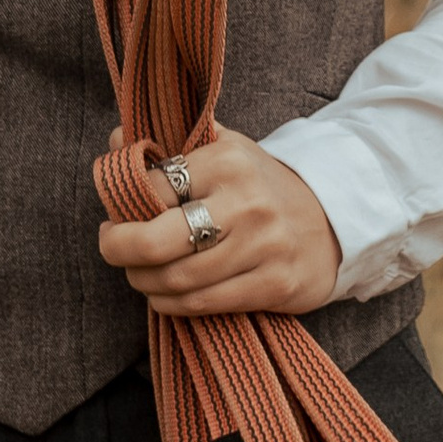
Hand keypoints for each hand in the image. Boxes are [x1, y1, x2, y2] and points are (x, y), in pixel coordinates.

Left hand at [95, 130, 341, 317]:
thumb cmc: (260, 186)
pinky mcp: (274, 285)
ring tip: (139, 272)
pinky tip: (164, 293)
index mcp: (228, 160)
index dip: (122, 206)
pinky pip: (203, 303)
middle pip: (155, 241)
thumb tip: (115, 138)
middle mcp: (246, 203)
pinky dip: (171, 303)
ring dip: (143, 281)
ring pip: (176, 278)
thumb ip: (170, 143)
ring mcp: (262, 247)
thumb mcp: (224, 149)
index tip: (115, 214)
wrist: (331, 220)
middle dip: (119, 249)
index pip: (151, 188)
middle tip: (111, 246)